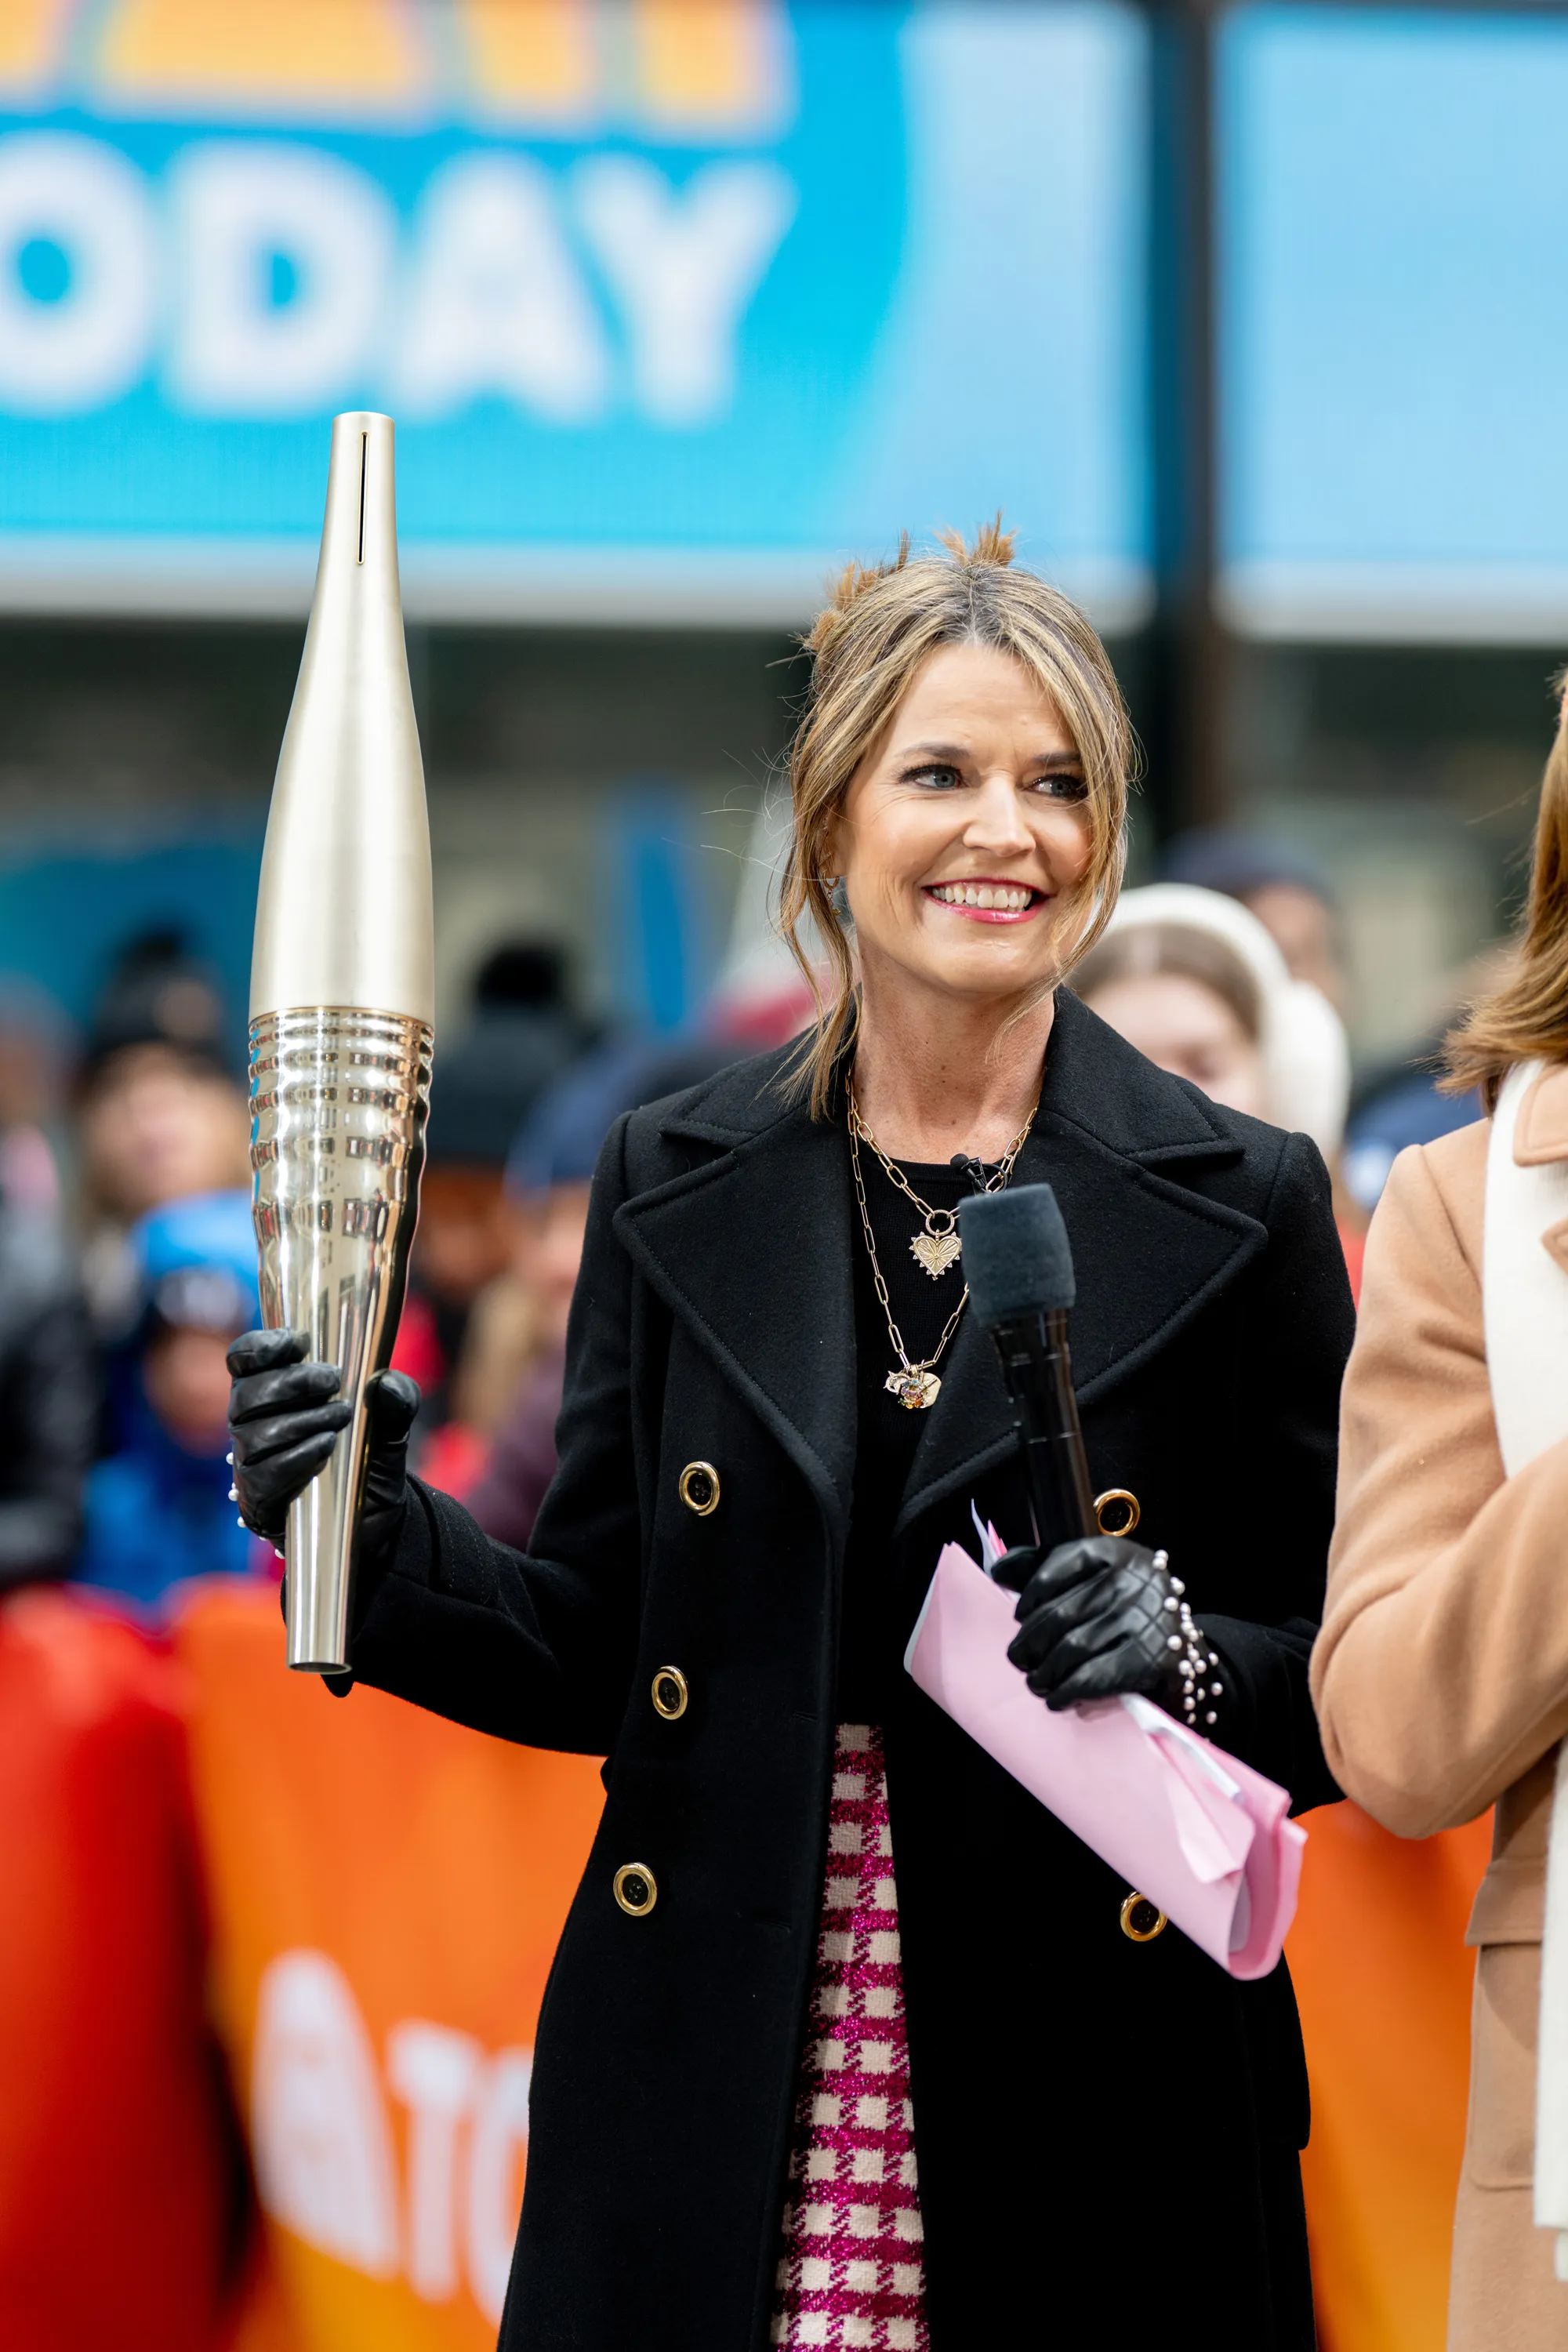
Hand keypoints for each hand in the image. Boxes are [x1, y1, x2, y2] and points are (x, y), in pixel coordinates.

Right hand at [226, 1331, 418, 1561]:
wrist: (373, 1529)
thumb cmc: (369, 1469)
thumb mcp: (391, 1431)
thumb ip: (398, 1403)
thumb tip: (387, 1384)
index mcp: (273, 1396)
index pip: (243, 1360)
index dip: (259, 1346)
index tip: (298, 1341)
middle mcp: (252, 1427)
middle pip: (245, 1394)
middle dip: (291, 1381)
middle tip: (332, 1381)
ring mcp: (250, 1465)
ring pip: (254, 1434)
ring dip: (300, 1420)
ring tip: (340, 1418)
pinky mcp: (258, 1501)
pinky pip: (265, 1473)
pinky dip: (297, 1455)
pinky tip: (325, 1447)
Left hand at [1004, 1534, 1215, 1716]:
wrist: (1182, 1645)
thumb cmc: (1123, 1606)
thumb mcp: (1094, 1574)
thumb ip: (1046, 1564)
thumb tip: (998, 1570)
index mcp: (1114, 1553)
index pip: (1058, 1566)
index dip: (1030, 1595)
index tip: (1018, 1617)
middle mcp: (1132, 1581)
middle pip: (1060, 1612)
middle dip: (1030, 1642)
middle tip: (1018, 1659)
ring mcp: (1145, 1618)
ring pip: (1073, 1647)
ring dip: (1044, 1671)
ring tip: (1035, 1681)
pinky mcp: (1154, 1657)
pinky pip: (1096, 1676)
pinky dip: (1068, 1690)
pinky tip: (1057, 1698)